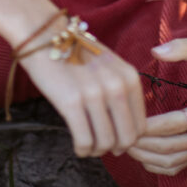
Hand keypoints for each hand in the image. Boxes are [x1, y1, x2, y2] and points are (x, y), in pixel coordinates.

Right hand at [21, 38, 146, 158]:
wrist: (45, 36)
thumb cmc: (76, 53)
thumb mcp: (109, 66)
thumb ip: (122, 92)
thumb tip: (127, 130)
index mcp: (129, 77)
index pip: (141, 125)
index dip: (129, 138)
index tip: (116, 139)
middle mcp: (116, 85)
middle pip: (127, 138)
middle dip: (115, 148)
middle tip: (102, 146)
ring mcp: (95, 94)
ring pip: (105, 143)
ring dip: (97, 150)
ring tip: (88, 145)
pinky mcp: (72, 102)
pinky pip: (84, 141)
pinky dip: (82, 150)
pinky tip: (78, 146)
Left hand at [126, 35, 186, 175]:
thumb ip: (180, 47)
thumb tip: (155, 51)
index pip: (175, 125)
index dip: (149, 126)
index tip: (126, 121)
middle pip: (171, 147)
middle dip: (143, 143)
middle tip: (118, 133)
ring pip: (173, 160)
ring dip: (146, 156)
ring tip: (123, 144)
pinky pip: (177, 165)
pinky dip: (156, 164)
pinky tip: (138, 154)